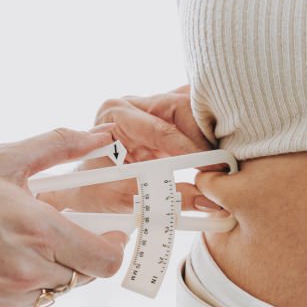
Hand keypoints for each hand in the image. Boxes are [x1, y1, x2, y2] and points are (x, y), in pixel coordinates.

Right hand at [0, 129, 128, 306]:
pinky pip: (19, 306)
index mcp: (40, 232)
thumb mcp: (3, 160)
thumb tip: (102, 134)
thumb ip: (60, 146)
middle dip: (75, 254)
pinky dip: (13, 288)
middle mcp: (28, 272)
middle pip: (82, 275)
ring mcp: (7, 301)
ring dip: (43, 272)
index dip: (113, 248)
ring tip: (8, 244)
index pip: (106, 260)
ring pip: (51, 291)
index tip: (108, 234)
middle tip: (50, 232)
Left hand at [40, 86, 226, 214]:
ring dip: (210, 133)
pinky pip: (194, 119)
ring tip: (225, 159)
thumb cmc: (95, 194)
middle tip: (224, 164)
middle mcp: (133, 104)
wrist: (81, 194)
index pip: (162, 129)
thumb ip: (170, 199)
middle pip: (182, 108)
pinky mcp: (165, 118)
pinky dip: (209, 135)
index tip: (214, 169)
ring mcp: (150, 108)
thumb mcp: (129, 200)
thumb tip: (210, 202)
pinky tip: (220, 152)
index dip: (192, 150)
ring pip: (192, 108)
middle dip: (205, 137)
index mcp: (115, 116)